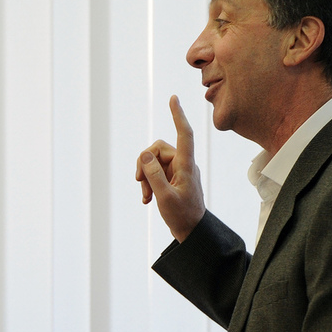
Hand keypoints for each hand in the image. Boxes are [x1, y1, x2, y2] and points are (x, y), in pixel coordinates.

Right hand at [136, 95, 205, 241]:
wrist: (192, 232)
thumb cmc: (182, 216)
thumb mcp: (164, 197)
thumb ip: (153, 175)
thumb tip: (144, 155)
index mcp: (186, 166)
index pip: (184, 134)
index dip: (178, 115)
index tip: (173, 99)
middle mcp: (183, 164)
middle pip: (158, 149)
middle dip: (145, 163)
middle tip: (139, 181)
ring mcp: (178, 171)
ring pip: (154, 161)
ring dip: (146, 177)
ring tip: (146, 196)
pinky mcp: (173, 178)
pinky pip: (156, 172)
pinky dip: (149, 183)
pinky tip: (147, 199)